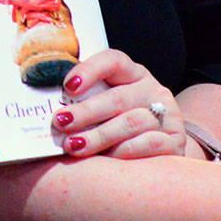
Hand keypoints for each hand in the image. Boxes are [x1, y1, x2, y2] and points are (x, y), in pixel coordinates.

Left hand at [50, 48, 185, 158]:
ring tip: (73, 146)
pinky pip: (149, 144)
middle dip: (86, 111)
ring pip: (132, 122)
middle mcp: (152, 90)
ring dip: (99, 136)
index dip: (90, 70)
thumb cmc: (122, 124)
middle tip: (60, 122)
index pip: (113, 61)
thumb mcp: (108, 106)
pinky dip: (124, 152)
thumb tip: (44, 109)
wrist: (164, 149)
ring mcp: (167, 115)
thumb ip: (85, 102)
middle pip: (118, 97)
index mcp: (132, 74)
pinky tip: (106, 160)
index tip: (67, 86)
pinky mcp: (175, 142)